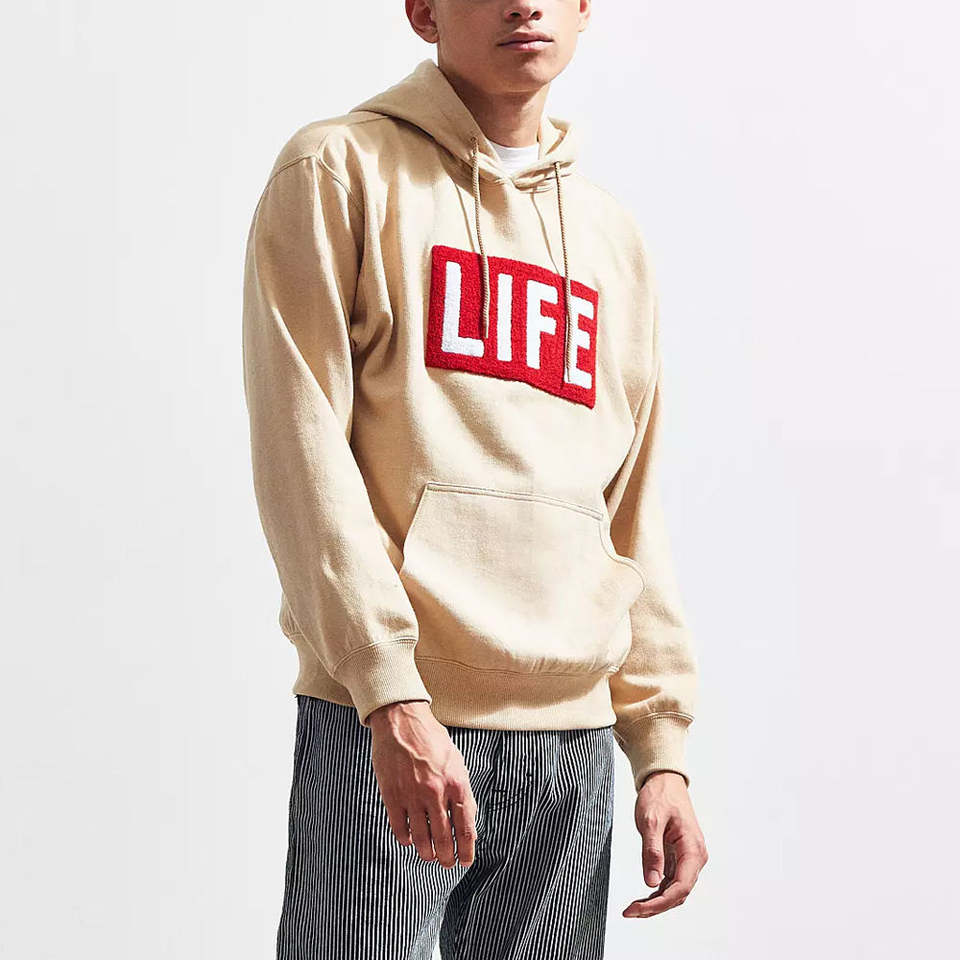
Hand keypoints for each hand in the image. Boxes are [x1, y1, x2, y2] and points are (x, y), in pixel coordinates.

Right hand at [368, 700, 477, 868]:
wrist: (402, 719)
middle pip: (443, 837)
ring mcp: (412, 794)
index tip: (466, 859)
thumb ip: (462, 790)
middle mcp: (435, 791)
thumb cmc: (431, 737)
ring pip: (421, 837)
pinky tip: (410, 840)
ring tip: (429, 857)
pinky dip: (406, 838)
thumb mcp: (456, 760)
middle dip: (447, 856)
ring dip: (426, 852)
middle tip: (447, 863)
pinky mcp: (392, 794)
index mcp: (456, 782)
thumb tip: (468, 818)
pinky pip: (399, 826)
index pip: (465, 826)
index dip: (467, 848)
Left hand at [622, 771, 707, 917]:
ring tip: (633, 908)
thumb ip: (652, 851)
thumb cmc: (660, 795)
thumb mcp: (651, 820)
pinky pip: (671, 881)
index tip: (638, 909)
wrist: (664, 780)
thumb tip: (652, 882)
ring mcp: (687, 858)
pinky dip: (657, 891)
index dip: (659, 903)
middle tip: (630, 912)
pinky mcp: (678, 857)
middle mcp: (695, 857)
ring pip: (675, 890)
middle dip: (655, 907)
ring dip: (656, 902)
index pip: (680, 887)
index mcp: (693, 849)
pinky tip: (643, 896)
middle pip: (678, 894)